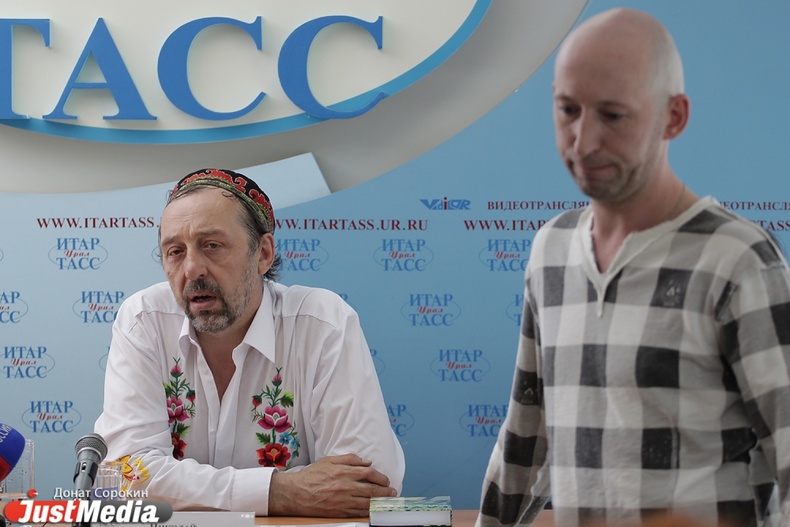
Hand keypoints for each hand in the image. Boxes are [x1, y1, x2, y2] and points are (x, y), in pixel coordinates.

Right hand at [268, 453, 396, 516]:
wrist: (296, 494)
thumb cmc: (311, 476)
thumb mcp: (329, 461)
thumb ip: (349, 459)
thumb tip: (366, 462)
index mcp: (343, 472)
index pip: (368, 473)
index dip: (380, 476)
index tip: (385, 479)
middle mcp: (345, 487)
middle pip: (371, 489)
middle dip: (385, 491)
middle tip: (392, 492)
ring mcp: (342, 501)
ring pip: (367, 503)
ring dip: (380, 502)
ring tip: (387, 501)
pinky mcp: (339, 512)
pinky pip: (358, 513)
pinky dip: (368, 511)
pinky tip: (374, 510)